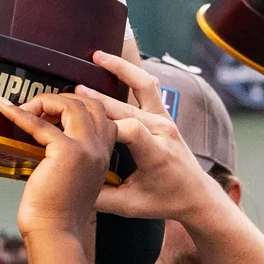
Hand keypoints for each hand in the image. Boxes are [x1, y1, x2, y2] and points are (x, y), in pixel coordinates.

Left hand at [0, 92, 113, 237]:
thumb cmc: (56, 213)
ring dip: (44, 102)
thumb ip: (68, 157)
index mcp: (103, 156)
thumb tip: (45, 135)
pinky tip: (6, 110)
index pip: (100, 115)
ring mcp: (86, 150)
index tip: (50, 112)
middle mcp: (100, 150)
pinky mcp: (67, 153)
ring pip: (72, 105)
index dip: (75, 106)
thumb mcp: (70, 179)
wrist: (55, 235)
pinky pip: (41, 123)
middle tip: (37, 108)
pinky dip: (20, 113)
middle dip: (62, 99)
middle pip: (89, 104)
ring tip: (24, 109)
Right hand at [79, 52, 224, 224]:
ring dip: (120, 68)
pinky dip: (130, 72)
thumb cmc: (165, 201)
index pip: (129, 130)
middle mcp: (163, 131)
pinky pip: (149, 86)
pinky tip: (111, 63)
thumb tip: (66, 188)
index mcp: (157, 154)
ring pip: (144, 85)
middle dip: (98, 97)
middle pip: (127, 106)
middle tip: (70, 90)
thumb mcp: (130, 207)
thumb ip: (99, 198)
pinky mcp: (165, 114)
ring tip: (97, 56)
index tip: (80, 126)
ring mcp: (166, 119)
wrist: (197, 195)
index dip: (105, 127)